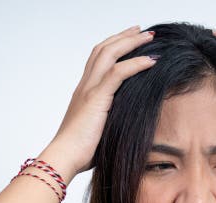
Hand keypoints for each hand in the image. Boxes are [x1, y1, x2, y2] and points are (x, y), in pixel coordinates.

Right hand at [48, 25, 157, 178]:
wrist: (64, 157)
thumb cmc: (80, 152)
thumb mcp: (98, 132)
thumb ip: (110, 122)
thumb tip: (126, 126)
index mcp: (84, 92)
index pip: (97, 59)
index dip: (113, 47)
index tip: (130, 41)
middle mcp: (85, 86)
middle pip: (103, 49)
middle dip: (124, 37)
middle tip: (141, 31)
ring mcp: (89, 90)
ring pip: (109, 54)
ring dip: (131, 42)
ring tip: (149, 37)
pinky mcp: (96, 98)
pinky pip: (119, 73)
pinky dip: (136, 63)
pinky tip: (151, 60)